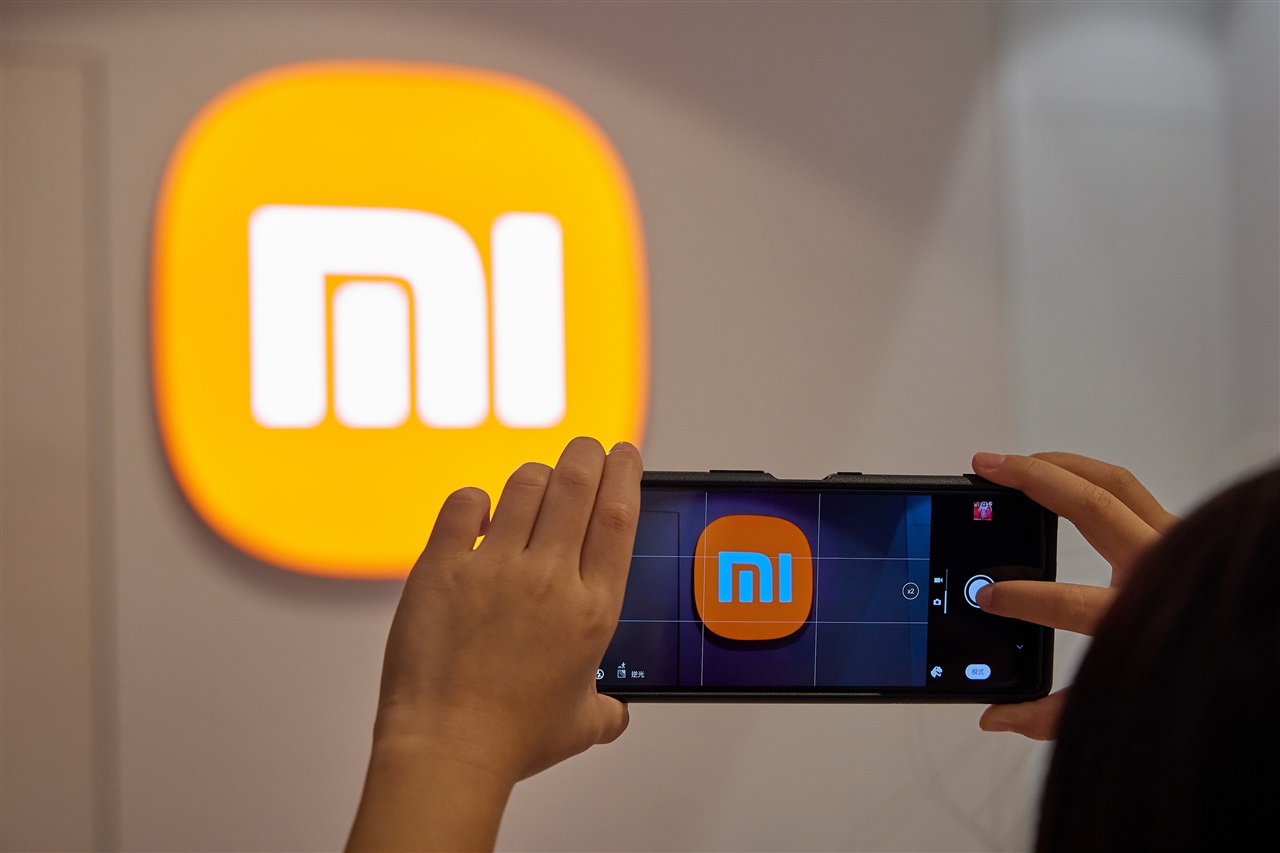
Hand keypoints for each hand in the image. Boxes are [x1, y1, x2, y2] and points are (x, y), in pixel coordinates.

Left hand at [348, 437, 641, 851]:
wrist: (447, 750)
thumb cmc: (511, 739)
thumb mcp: (581, 725)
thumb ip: (606, 709)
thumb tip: (616, 713)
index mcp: (592, 610)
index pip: (618, 517)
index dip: (624, 474)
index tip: (624, 455)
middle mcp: (549, 579)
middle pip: (577, 485)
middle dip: (586, 455)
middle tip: (586, 449)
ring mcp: (494, 569)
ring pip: (524, 487)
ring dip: (535, 475)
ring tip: (536, 480)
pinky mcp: (443, 568)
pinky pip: (464, 506)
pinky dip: (475, 499)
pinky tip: (478, 509)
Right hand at [969, 452, 1177, 739]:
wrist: (1252, 653)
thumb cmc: (1188, 673)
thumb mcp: (1116, 701)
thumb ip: (1053, 714)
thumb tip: (995, 718)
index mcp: (1141, 617)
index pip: (1072, 601)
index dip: (1022, 597)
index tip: (984, 595)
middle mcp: (1162, 569)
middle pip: (1094, 506)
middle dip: (1031, 479)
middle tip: (986, 468)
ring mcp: (1172, 541)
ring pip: (1112, 481)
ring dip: (1057, 464)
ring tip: (1012, 462)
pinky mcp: (1174, 529)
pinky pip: (1125, 487)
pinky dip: (1083, 473)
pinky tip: (1053, 475)